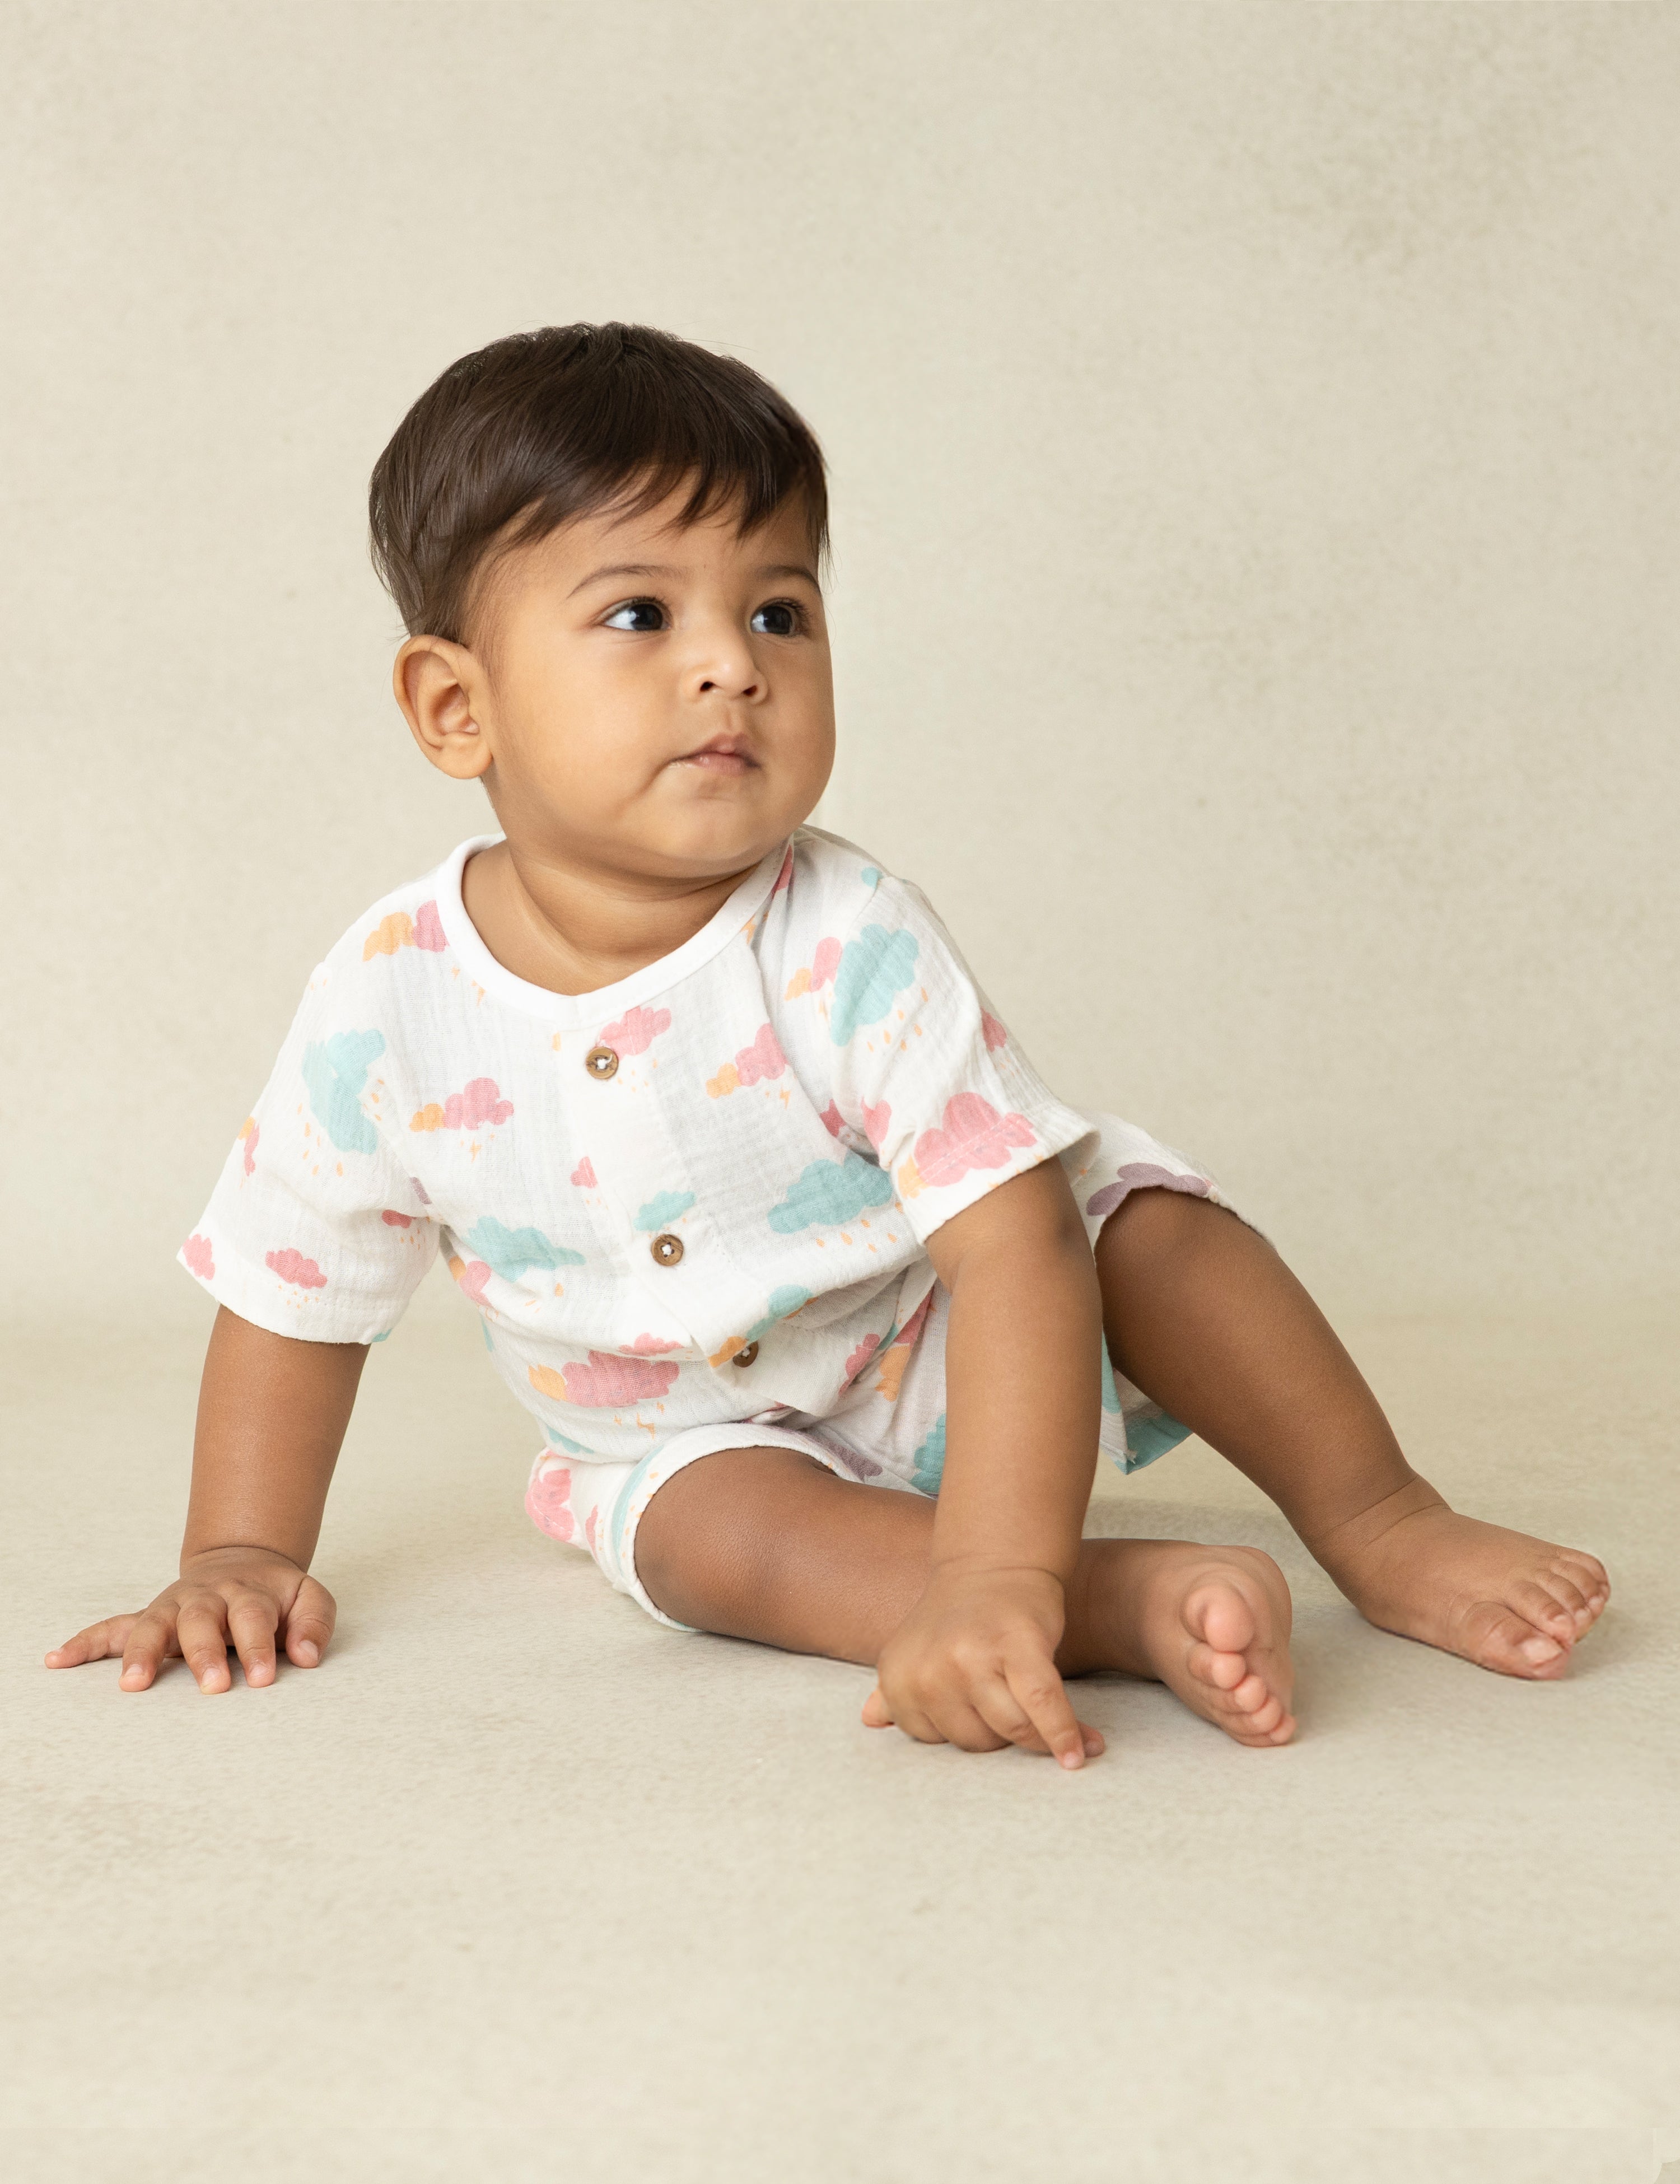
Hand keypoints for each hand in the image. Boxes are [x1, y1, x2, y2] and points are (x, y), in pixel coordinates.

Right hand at [44, 1546, 336, 1692]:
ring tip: (133, 1684)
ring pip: (152, 1624)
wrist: (243, 1561)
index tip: (265, 1678)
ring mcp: (173, 1606)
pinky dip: (86, 1642)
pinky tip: (59, 1659)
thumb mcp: (308, 1597)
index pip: (253, 1618)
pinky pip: (112, 1627)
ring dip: (141, 1653)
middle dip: (205, 1653)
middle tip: (213, 1687)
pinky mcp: (150, 1617)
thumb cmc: (277, 1595)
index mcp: (248, 1592)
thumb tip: (308, 1657)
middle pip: (201, 1620)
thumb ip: (313, 1623)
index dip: (260, 1647)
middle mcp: (206, 1597)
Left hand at [861, 1563, 1103, 1767]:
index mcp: (899, 1676)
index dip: (965, 1732)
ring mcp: (971, 1658)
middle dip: (1001, 1734)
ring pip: (1011, 1729)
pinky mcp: (1017, 1647)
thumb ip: (893, 1693)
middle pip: (976, 1741)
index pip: (934, 1742)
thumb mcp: (914, 1651)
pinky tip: (1078, 1754)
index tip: (983, 1716)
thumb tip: (869, 1721)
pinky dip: (1063, 1734)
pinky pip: (1042, 1707)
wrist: (994, 1563)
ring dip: (1041, 1740)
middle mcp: (929, 1670)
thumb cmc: (957, 1618)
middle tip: (1018, 1707)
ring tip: (1063, 1739)